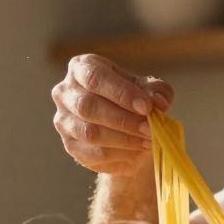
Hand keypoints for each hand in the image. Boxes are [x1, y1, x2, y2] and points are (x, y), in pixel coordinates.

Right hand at [52, 54, 173, 176]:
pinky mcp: (70, 146)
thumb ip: (157, 91)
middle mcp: (65, 92)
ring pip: (90, 132)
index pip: (95, 77)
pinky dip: (119, 155)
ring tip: (147, 141)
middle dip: (124, 120)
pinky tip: (136, 153)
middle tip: (150, 129)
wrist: (125, 131)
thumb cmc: (134, 102)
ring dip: (123, 140)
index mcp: (82, 68)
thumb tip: (159, 102)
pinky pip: (92, 154)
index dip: (121, 92)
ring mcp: (64, 120)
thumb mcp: (149, 90)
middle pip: (88, 106)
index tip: (146, 107)